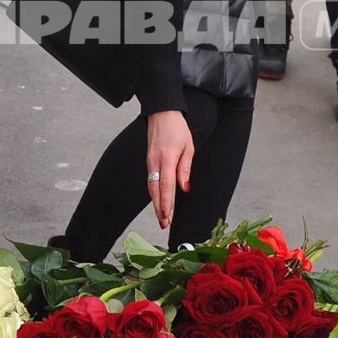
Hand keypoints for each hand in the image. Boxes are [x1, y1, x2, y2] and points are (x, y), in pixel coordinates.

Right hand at [145, 110, 195, 228]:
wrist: (162, 113)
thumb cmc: (178, 129)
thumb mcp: (189, 147)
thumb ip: (185, 169)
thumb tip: (184, 189)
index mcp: (167, 158)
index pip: (165, 185)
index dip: (165, 203)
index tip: (167, 217)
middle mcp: (155, 161)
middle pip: (154, 190)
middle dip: (159, 208)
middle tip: (164, 224)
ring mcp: (149, 161)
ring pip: (151, 187)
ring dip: (156, 203)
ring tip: (162, 217)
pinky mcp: (148, 161)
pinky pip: (150, 180)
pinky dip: (154, 193)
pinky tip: (159, 201)